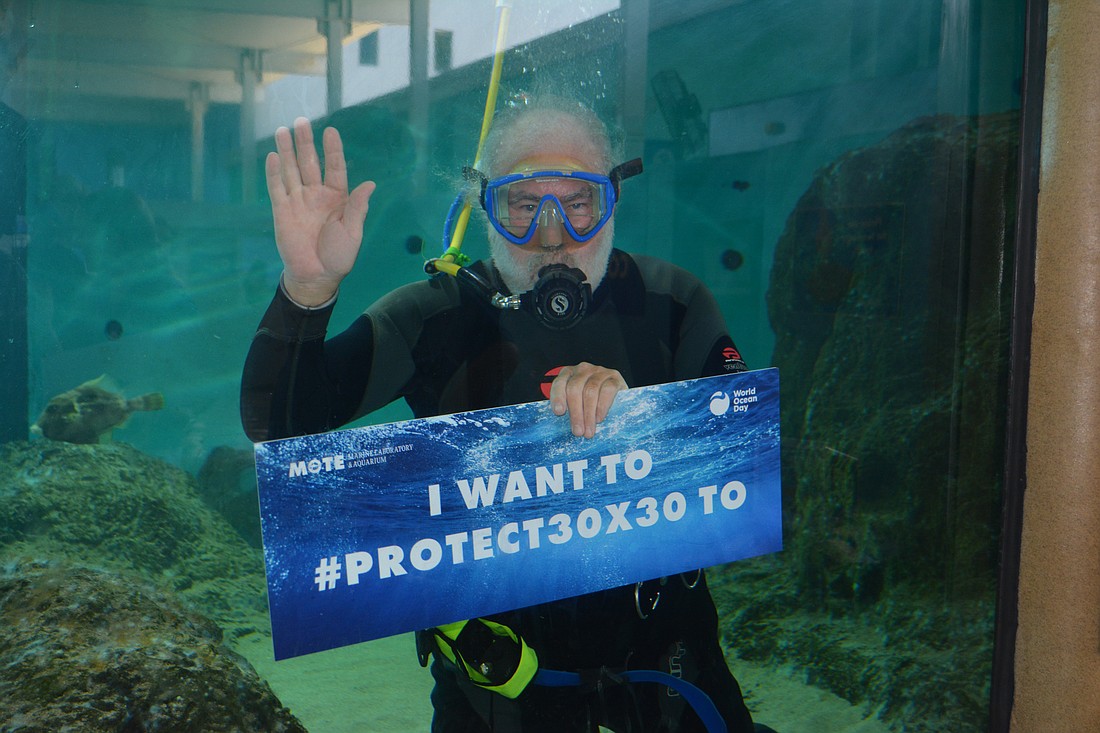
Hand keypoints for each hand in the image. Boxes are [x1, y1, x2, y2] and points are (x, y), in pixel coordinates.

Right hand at [265, 117, 376, 305]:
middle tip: (301, 121)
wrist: (316, 276)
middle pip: (310, 163)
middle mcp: (316, 195)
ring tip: (283, 129)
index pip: (334, 168)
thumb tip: (370, 184)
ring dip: (287, 151)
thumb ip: (358, 207)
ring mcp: (298, 201)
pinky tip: (272, 155)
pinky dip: (274, 172)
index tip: (331, 131)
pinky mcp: (282, 211)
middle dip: (305, 143)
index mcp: (337, 198)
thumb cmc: (338, 256)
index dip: (332, 150)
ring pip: (291, 170)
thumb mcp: (353, 232)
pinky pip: (277, 188)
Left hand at [548, 362, 627, 438]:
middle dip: (575, 412)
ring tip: (589, 431)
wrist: (616, 396)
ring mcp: (600, 372)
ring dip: (588, 414)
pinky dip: (602, 406)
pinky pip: (607, 390)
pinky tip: (599, 418)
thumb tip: (565, 428)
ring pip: (590, 390)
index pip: (560, 383)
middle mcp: (583, 369)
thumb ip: (569, 408)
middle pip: (575, 388)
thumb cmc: (591, 402)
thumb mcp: (576, 403)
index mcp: (568, 373)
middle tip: (578, 431)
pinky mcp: (615, 377)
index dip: (558, 397)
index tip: (559, 413)